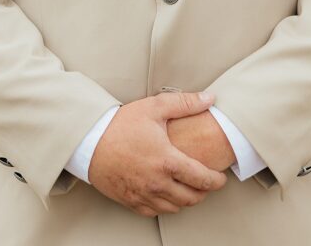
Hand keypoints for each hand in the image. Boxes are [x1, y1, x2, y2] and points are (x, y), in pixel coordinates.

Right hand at [88, 90, 227, 217]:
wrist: (89, 141)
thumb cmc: (120, 124)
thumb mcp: (154, 107)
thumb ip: (185, 103)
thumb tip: (210, 99)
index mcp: (167, 161)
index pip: (202, 179)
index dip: (217, 181)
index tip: (221, 178)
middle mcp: (157, 183)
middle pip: (191, 198)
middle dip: (204, 192)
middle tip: (207, 182)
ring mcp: (143, 195)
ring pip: (175, 208)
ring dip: (186, 200)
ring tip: (188, 187)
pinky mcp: (130, 201)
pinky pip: (155, 211)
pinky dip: (166, 206)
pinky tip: (166, 194)